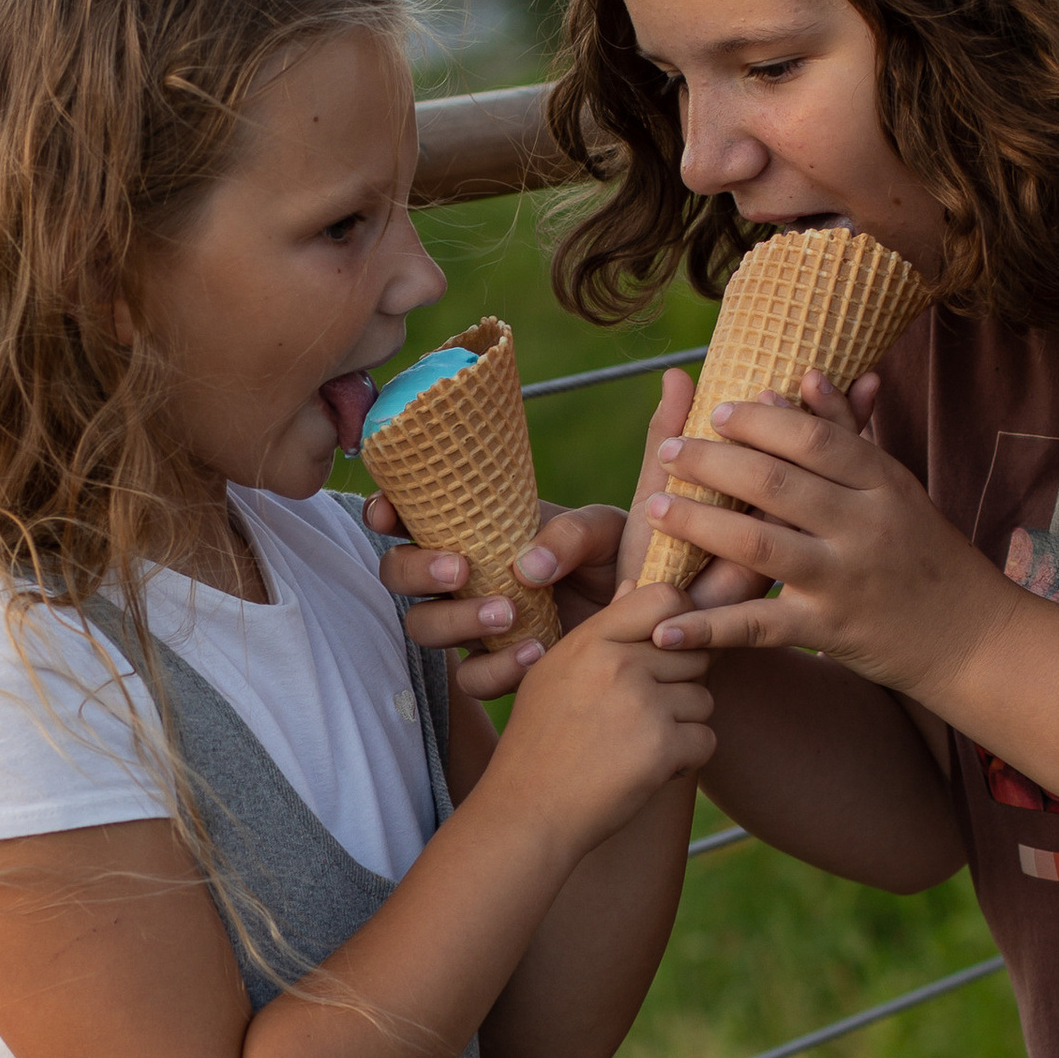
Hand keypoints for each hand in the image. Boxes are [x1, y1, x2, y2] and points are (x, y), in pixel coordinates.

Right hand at [370, 371, 762, 696]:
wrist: (655, 637)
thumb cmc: (637, 563)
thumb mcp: (641, 511)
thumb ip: (654, 454)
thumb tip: (675, 379)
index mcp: (477, 526)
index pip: (406, 512)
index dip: (383, 508)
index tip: (389, 511)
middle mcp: (464, 575)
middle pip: (398, 572)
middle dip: (417, 569)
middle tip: (460, 569)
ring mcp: (473, 625)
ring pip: (424, 628)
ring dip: (456, 622)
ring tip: (507, 615)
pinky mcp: (495, 669)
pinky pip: (471, 678)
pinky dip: (495, 669)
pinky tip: (534, 656)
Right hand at [482, 580, 715, 853]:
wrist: (527, 813)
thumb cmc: (539, 744)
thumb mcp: (554, 674)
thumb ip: (601, 630)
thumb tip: (634, 584)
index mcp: (591, 641)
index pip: (665, 598)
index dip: (680, 622)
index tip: (668, 652)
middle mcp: (619, 664)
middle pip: (693, 655)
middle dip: (677, 688)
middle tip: (640, 720)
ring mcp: (643, 704)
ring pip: (703, 699)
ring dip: (682, 727)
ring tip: (637, 747)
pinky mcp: (663, 746)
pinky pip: (706, 739)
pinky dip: (685, 761)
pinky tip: (648, 771)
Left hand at [639, 371, 1002, 700]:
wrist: (973, 639)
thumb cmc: (926, 555)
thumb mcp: (899, 488)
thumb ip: (849, 435)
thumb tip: (805, 374)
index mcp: (884, 483)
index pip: (815, 440)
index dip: (761, 421)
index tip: (716, 410)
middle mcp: (865, 526)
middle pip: (779, 483)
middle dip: (714, 462)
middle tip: (668, 451)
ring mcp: (845, 579)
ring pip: (761, 544)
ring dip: (699, 524)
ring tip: (652, 508)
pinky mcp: (829, 630)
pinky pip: (758, 627)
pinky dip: (708, 629)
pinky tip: (662, 628)